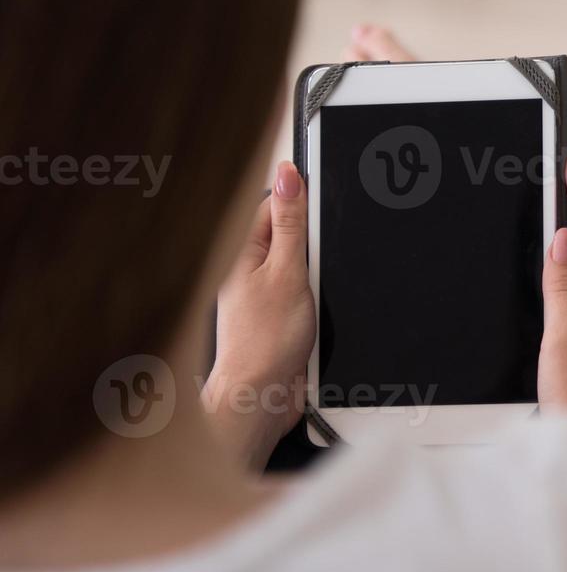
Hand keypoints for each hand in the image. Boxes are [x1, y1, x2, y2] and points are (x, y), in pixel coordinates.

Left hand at [204, 161, 315, 468]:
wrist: (263, 395)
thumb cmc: (265, 342)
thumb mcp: (288, 272)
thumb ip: (292, 224)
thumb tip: (288, 176)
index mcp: (241, 254)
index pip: (270, 207)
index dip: (299, 203)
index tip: (320, 204)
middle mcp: (248, 273)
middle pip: (289, 238)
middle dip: (312, 246)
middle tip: (315, 267)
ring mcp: (263, 297)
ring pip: (301, 268)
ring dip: (317, 278)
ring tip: (311, 299)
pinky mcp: (279, 318)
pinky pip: (305, 295)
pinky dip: (318, 300)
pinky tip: (317, 315)